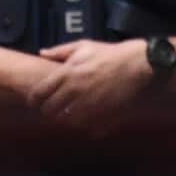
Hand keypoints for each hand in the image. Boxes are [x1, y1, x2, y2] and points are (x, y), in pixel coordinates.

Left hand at [27, 39, 152, 135]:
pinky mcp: (104, 118)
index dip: (34, 100)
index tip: (35, 101)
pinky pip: (86, 129)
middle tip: (52, 109)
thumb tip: (42, 53)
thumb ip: (60, 51)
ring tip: (70, 114)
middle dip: (48, 111)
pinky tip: (88, 119)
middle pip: (50, 111)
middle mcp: (74, 92)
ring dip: (66, 120)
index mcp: (67, 74)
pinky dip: (84, 126)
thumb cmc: (112, 55)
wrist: (141, 66)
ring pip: (66, 122)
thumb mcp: (85, 47)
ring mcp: (89, 107)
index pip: (39, 94)